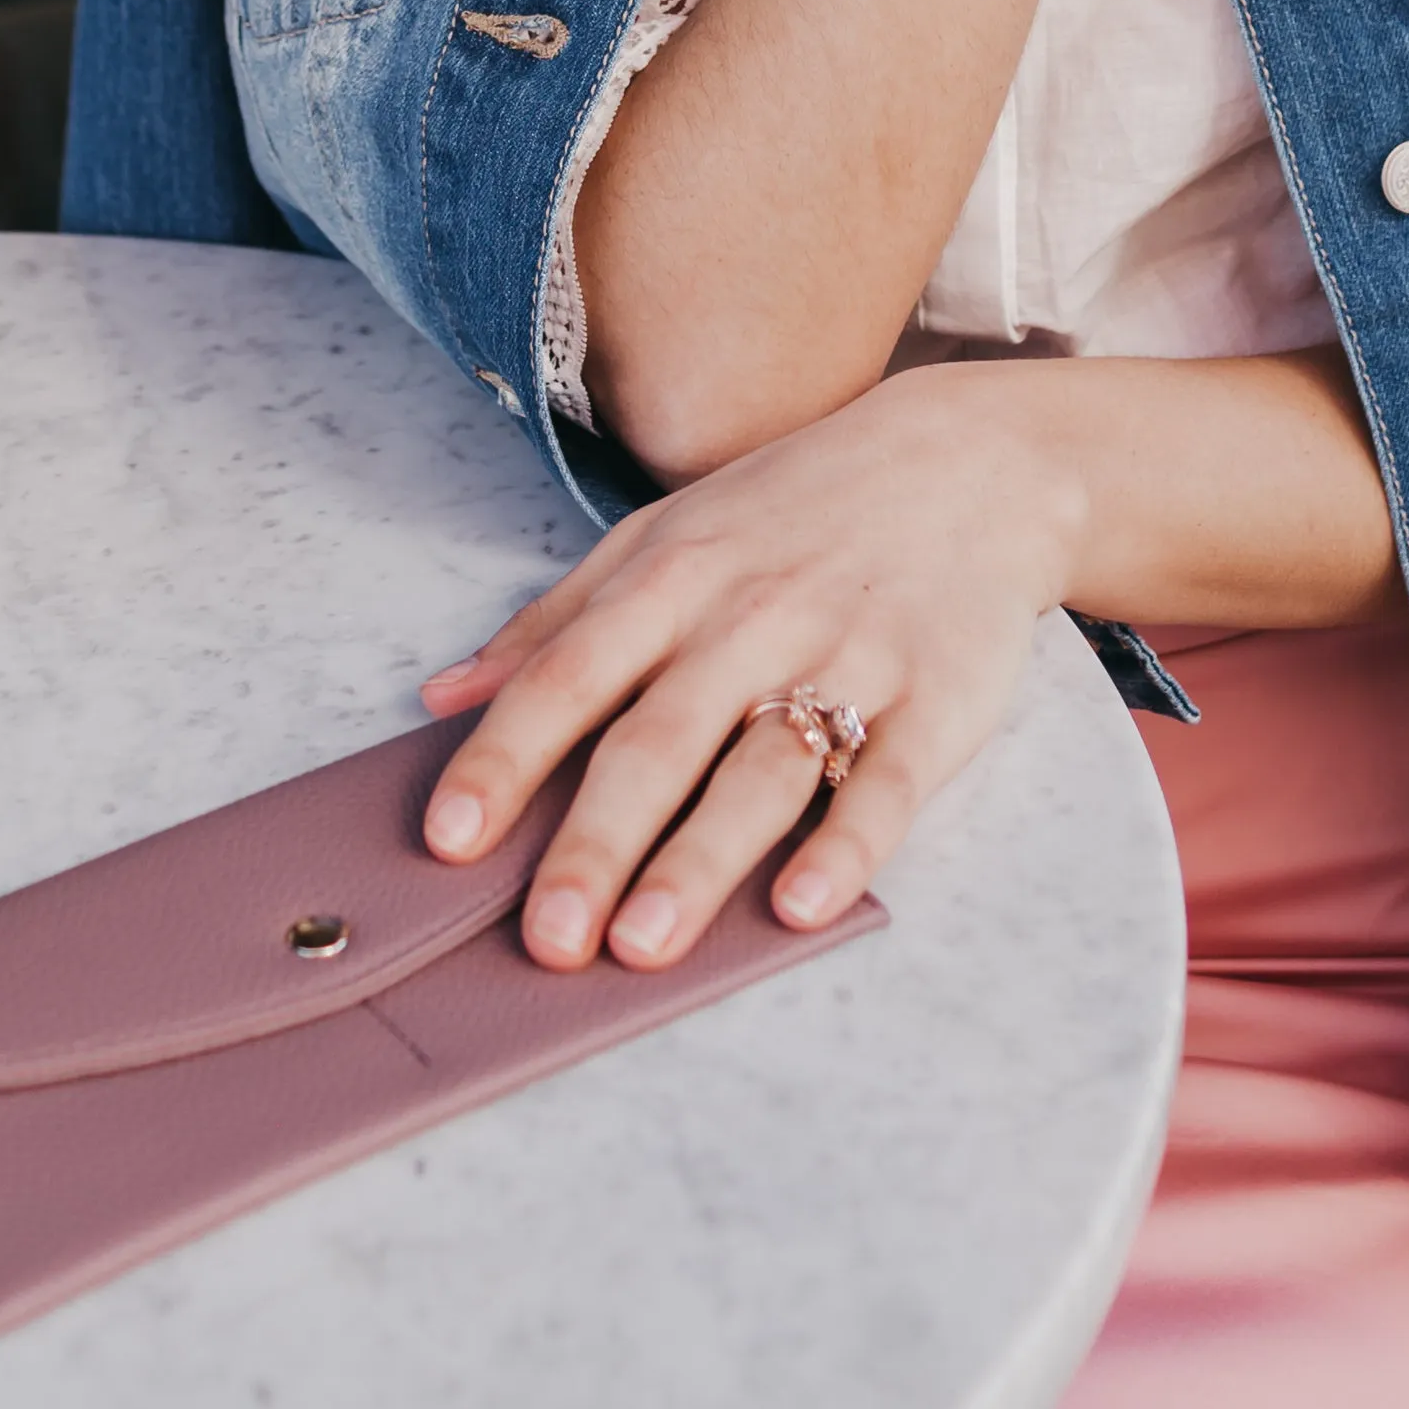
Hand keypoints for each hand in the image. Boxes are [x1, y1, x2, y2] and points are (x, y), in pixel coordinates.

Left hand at [413, 373, 1084, 970]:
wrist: (968, 461)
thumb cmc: (792, 510)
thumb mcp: (662, 535)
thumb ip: (555, 620)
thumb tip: (440, 698)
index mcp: (672, 578)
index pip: (569, 677)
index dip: (505, 758)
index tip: (447, 839)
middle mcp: (750, 618)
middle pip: (657, 741)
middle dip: (594, 843)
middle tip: (544, 940)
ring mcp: (847, 657)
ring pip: (761, 771)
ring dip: (698, 860)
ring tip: (642, 947)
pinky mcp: (937, 699)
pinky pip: (888, 782)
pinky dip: (848, 846)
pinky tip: (803, 905)